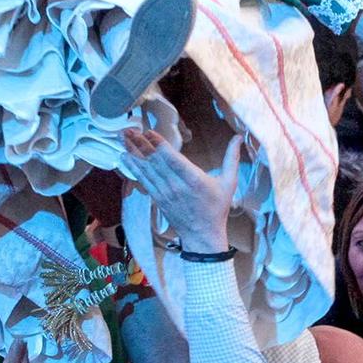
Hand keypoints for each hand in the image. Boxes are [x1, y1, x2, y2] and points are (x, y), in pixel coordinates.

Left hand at [119, 128, 239, 255]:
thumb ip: (232, 158)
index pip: (172, 158)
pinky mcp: (157, 198)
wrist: (203, 235)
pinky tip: (125, 156)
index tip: (148, 131)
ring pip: (145, 169)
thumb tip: (239, 137)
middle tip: (128, 128)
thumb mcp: (229, 182)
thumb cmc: (217, 208)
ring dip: (133, 152)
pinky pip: (143, 180)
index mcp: (193, 179)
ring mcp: (164, 193)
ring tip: (122, 137)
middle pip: (154, 161)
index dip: (159, 144)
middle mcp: (176, 185)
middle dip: (140, 143)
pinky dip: (133, 167)